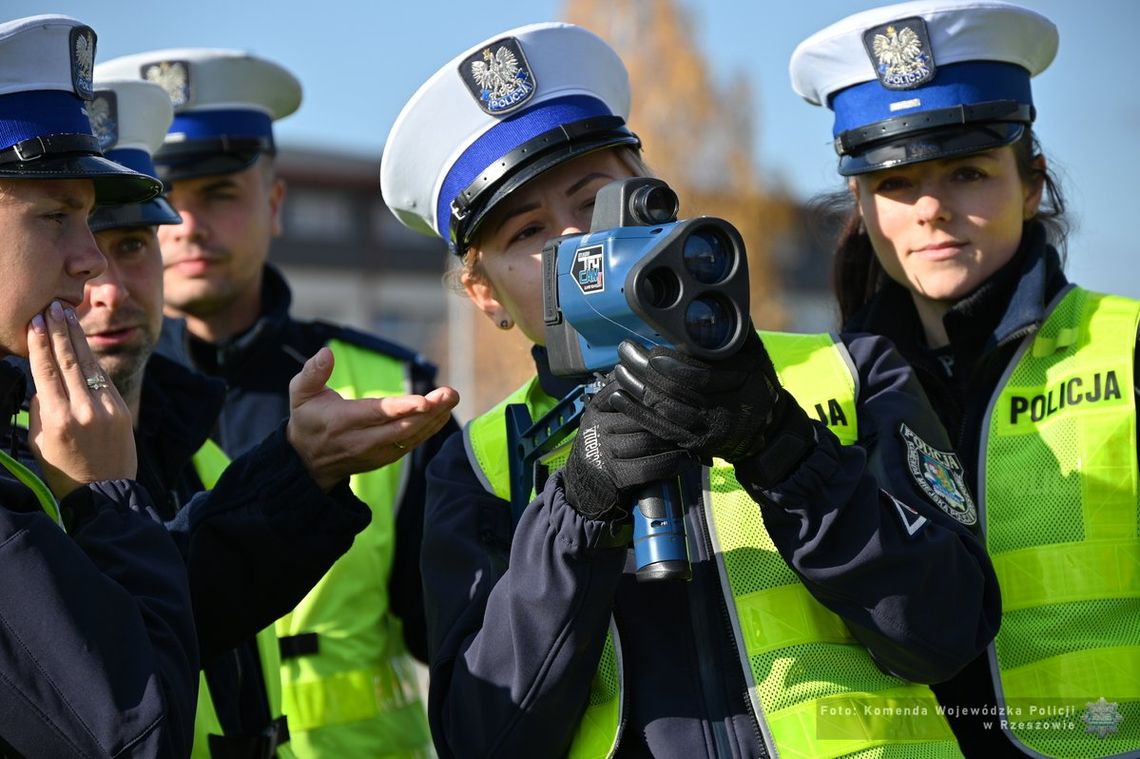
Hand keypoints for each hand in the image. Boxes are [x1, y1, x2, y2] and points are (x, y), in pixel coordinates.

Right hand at [26, 300, 136, 497]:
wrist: (106, 492)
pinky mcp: (122, 409)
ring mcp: (106, 408)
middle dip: (59, 330)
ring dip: (77, 336)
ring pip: (88, 364)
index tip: (35, 321)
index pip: (46, 371)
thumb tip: (44, 380)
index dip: (40, 344)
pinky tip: (83, 340)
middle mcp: (84, 409)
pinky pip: (103, 377)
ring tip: (66, 313)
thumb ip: (40, 408)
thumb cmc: (64, 470)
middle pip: (69, 360)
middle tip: (51, 306)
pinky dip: (91, 357)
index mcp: (58, 419)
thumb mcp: (39, 441)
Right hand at [286, 347, 458, 490]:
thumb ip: (312, 373)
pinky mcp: (386, 458)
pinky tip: (444, 412)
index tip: (425, 400)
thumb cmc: (308, 419)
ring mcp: (376, 452)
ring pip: (411, 437)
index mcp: (342, 421)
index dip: (403, 408)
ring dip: (435, 418)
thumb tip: (326, 352)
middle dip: (429, 411)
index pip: (377, 414)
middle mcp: (362, 440)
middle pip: (401, 427)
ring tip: (452, 398)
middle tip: (451, 393)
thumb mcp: (300, 394)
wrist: (308, 462)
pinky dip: (430, 428)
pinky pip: (412, 443)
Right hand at [563, 379, 692, 520]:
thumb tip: (665, 384)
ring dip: (673, 443)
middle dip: (670, 420)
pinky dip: (670, 464)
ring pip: (647, 440)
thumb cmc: (606, 450)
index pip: (630, 390)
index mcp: (598, 407)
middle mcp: (596, 425)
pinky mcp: (612, 473)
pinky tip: (684, 462)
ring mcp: (602, 449)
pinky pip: (648, 466)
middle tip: (695, 421)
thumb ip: (629, 403)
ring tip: (692, 441)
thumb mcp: (608, 421)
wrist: (585, 487)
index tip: (681, 396)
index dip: (657, 392)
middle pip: (642, 415)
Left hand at [610, 330, 814, 485]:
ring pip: (664, 410)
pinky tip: (618, 396)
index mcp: (738, 383)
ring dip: (636, 388)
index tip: (652, 349)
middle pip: (675, 392)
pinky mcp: (692, 443)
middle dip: (645, 370)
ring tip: (620, 368)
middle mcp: (721, 410)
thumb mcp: (756, 355)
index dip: (672, 364)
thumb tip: (720, 298)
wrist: (766, 431)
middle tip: (626, 350)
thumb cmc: (757, 385)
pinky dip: (636, 412)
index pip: (700, 375)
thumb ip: (736, 330)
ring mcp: (705, 429)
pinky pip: (659, 429)